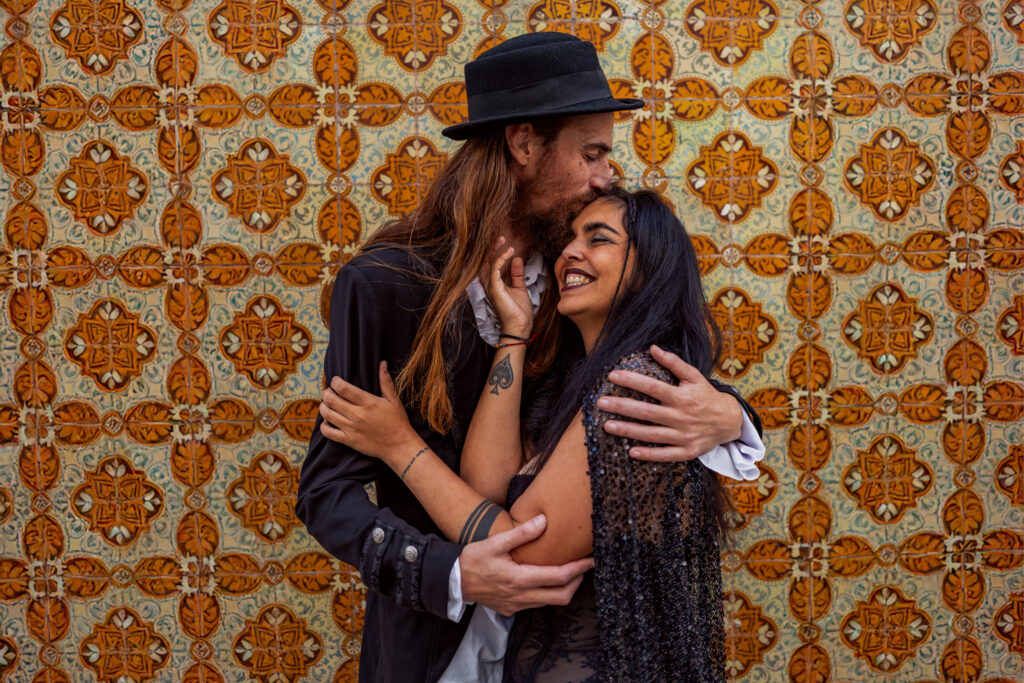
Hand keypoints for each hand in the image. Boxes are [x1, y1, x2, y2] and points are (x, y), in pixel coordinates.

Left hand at [319, 362, 419, 463]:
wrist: (399, 446)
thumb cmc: (398, 421)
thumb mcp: (394, 400)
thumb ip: (385, 381)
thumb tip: (382, 363)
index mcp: (368, 402)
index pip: (344, 388)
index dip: (335, 382)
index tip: (335, 381)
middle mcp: (358, 415)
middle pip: (332, 400)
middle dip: (326, 393)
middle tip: (328, 392)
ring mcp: (352, 428)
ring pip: (328, 415)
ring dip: (324, 407)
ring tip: (327, 404)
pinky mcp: (349, 441)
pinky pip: (329, 433)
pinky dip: (324, 426)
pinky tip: (327, 422)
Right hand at [460, 514, 592, 616]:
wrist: (453, 581)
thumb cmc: (473, 559)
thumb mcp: (495, 542)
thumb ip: (521, 533)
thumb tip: (544, 521)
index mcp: (519, 579)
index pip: (559, 577)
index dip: (579, 568)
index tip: (590, 559)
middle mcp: (521, 596)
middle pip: (562, 596)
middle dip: (577, 581)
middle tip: (584, 566)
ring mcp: (517, 605)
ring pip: (551, 602)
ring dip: (564, 588)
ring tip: (570, 571)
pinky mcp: (511, 609)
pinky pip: (538, 604)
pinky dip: (549, 593)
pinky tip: (547, 579)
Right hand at [484, 237, 532, 337]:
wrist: (520, 327)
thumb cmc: (519, 311)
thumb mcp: (520, 288)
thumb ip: (517, 275)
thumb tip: (516, 259)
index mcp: (496, 284)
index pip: (493, 264)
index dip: (497, 252)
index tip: (505, 243)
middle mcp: (491, 284)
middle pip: (488, 262)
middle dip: (493, 248)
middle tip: (501, 237)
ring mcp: (491, 286)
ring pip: (489, 263)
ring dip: (496, 251)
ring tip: (504, 241)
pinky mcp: (494, 288)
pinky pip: (495, 269)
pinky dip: (501, 259)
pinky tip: (509, 252)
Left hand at [598, 344, 742, 460]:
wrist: (729, 421)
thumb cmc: (706, 396)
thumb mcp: (694, 376)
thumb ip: (674, 363)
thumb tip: (653, 348)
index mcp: (682, 397)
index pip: (652, 387)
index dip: (631, 381)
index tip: (612, 376)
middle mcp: (682, 416)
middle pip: (647, 412)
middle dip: (622, 407)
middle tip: (601, 403)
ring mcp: (684, 436)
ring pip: (651, 434)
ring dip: (628, 431)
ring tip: (607, 425)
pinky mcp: (686, 451)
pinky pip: (665, 454)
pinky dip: (649, 454)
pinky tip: (631, 452)